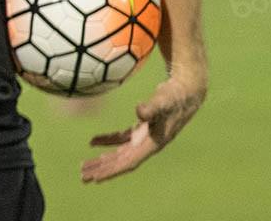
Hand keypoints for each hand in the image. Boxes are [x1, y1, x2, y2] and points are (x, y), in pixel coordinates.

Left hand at [81, 72, 205, 182]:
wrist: (186, 91)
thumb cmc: (174, 97)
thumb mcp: (163, 101)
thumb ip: (151, 108)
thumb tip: (138, 111)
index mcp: (152, 144)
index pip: (128, 162)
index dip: (112, 170)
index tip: (96, 178)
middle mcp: (147, 145)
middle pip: (121, 161)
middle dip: (102, 169)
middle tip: (83, 177)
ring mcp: (144, 137)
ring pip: (119, 153)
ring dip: (103, 160)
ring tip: (85, 167)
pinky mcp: (141, 128)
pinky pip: (120, 139)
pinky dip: (107, 141)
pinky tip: (92, 142)